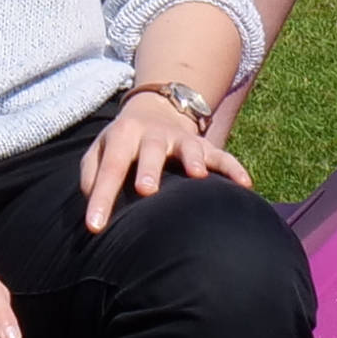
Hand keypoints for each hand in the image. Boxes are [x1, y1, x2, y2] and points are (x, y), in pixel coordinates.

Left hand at [78, 85, 250, 231]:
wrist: (155, 110)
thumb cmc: (123, 145)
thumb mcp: (100, 152)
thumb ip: (92, 175)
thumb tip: (91, 203)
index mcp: (123, 136)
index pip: (111, 169)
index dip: (101, 197)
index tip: (94, 227)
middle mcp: (153, 135)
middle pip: (151, 151)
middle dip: (149, 169)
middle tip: (147, 191)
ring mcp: (181, 139)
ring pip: (189, 148)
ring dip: (193, 160)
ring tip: (198, 176)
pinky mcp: (204, 145)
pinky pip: (222, 155)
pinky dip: (233, 168)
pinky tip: (245, 184)